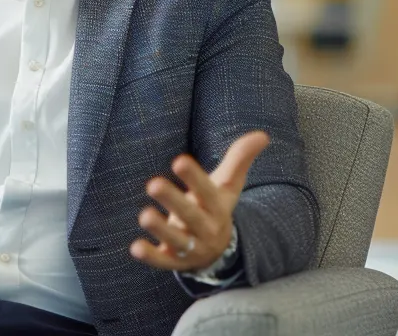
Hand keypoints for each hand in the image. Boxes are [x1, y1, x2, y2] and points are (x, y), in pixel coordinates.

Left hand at [130, 130, 269, 271]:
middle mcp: (205, 228)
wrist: (217, 251)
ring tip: (144, 215)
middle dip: (173, 201)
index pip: (207, 192)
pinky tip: (134, 248)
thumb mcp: (228, 186)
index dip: (195, 177)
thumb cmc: (214, 207)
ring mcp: (191, 246)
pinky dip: (150, 256)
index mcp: (217, 208)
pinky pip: (163, 261)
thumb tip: (263, 135)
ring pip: (176, 239)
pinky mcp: (174, 260)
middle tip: (153, 184)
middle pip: (190, 215)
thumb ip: (239, 160)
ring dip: (160, 229)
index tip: (179, 160)